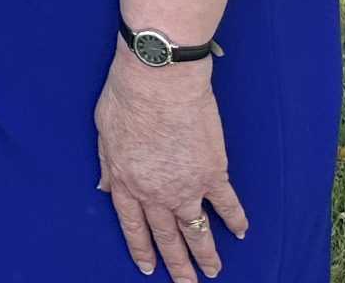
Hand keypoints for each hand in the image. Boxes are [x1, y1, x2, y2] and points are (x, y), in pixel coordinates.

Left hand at [95, 51, 248, 280]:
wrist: (158, 81)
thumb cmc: (125, 97)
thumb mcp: (103, 132)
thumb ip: (107, 165)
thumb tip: (104, 187)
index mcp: (126, 181)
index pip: (133, 225)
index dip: (141, 248)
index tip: (148, 268)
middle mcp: (155, 192)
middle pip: (166, 236)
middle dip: (177, 263)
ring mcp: (186, 186)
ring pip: (197, 230)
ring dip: (206, 254)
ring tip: (213, 272)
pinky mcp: (213, 173)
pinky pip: (227, 204)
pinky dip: (235, 220)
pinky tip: (241, 233)